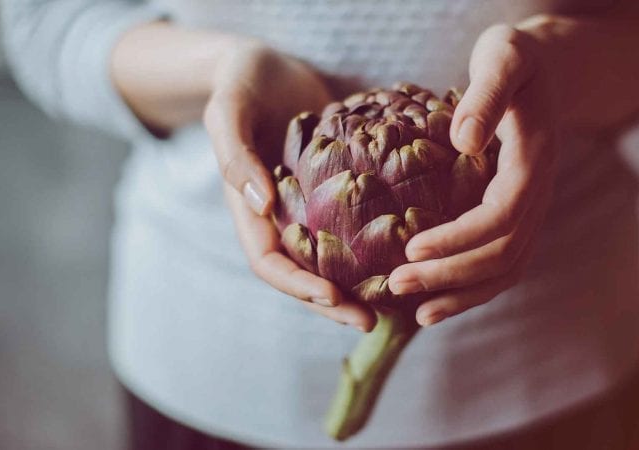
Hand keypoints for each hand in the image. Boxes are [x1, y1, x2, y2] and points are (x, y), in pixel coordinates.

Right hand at [205, 43, 376, 330]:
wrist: (269, 63)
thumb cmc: (243, 81)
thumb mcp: (229, 109)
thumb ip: (235, 154)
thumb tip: (263, 204)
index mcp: (250, 209)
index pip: (270, 264)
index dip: (298, 287)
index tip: (334, 299)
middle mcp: (281, 218)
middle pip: (304, 275)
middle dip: (334, 303)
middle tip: (373, 320)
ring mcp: (310, 210)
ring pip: (334, 261)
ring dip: (360, 285)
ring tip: (396, 300)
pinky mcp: (337, 194)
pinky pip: (356, 229)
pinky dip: (376, 245)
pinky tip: (409, 249)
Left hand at [388, 24, 557, 325]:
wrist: (547, 71)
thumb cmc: (517, 60)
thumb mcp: (503, 57)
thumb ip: (486, 95)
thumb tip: (464, 141)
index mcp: (533, 163)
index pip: (500, 218)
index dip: (459, 239)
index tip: (410, 249)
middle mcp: (538, 196)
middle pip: (502, 255)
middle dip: (451, 276)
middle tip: (396, 286)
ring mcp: (532, 210)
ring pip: (505, 270)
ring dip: (461, 294)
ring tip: (416, 313)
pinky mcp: (516, 216)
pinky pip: (501, 264)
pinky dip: (471, 287)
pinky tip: (436, 301)